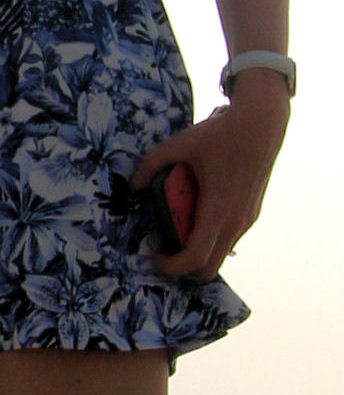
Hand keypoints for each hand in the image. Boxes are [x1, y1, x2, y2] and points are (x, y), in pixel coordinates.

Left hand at [131, 75, 289, 280]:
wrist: (261, 126)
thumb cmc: (221, 135)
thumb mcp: (180, 144)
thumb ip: (152, 164)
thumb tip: (133, 184)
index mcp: (217, 210)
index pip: (197, 257)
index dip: (172, 266)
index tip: (155, 256)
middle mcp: (235, 222)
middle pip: (209, 269)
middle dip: (183, 268)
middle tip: (163, 250)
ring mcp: (246, 220)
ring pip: (221, 254)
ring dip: (198, 251)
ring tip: (177, 227)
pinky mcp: (251, 214)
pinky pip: (229, 239)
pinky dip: (211, 237)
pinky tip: (196, 213)